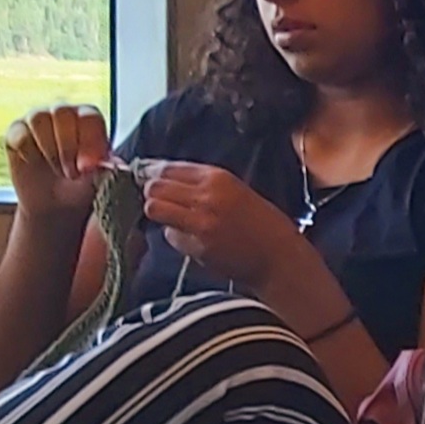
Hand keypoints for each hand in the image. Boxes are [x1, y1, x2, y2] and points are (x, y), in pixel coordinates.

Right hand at [4, 104, 109, 220]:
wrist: (56, 207)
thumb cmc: (83, 187)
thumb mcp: (102, 179)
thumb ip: (108, 168)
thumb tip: (108, 164)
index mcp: (89, 119)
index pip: (89, 116)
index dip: (89, 141)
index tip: (88, 167)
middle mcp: (64, 113)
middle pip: (62, 112)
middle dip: (67, 147)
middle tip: (72, 173)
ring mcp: (38, 120)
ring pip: (39, 118)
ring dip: (49, 149)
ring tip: (57, 170)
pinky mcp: (16, 133)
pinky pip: (19, 133)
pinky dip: (28, 152)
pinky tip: (36, 165)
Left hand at [142, 161, 300, 292]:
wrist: (278, 255)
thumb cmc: (262, 222)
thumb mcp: (235, 189)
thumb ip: (204, 183)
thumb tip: (168, 178)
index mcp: (218, 177)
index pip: (170, 167)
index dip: (153, 172)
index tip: (146, 175)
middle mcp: (206, 196)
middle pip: (156, 186)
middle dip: (150, 191)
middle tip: (153, 198)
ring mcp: (201, 222)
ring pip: (155, 208)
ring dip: (157, 212)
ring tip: (167, 216)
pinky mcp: (198, 246)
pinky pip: (170, 235)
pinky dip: (174, 236)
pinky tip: (188, 237)